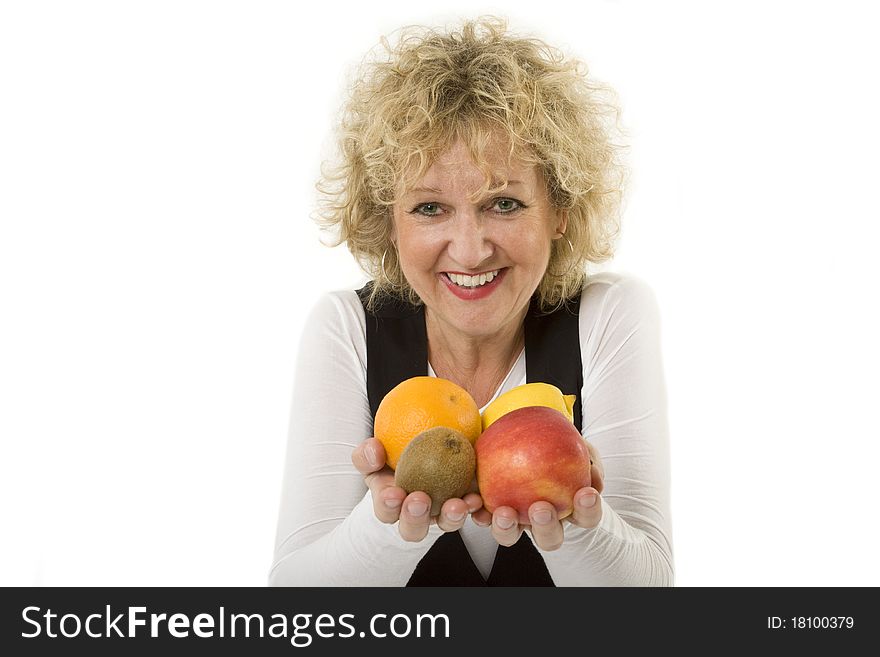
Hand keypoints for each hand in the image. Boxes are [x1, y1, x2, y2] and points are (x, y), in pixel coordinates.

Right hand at [351, 437, 482, 541]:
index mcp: (392, 504)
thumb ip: (368, 452)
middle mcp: (418, 515)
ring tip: (456, 504)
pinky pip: (473, 513)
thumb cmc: (395, 452)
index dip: (388, 506)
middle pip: (413, 530)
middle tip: (419, 500)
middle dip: (415, 519)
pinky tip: (477, 497)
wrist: (432, 444)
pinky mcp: (467, 504)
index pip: (386, 511)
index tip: (393, 493)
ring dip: (451, 517)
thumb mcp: (376, 452)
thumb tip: (374, 450)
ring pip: (446, 524)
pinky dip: (475, 507)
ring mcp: (443, 513)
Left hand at [471, 439, 605, 550]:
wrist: (519, 441)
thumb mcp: (575, 444)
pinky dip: (475, 511)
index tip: (586, 493)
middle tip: (541, 508)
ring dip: (506, 528)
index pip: (586, 516)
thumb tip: (594, 472)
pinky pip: (480, 516)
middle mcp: (542, 523)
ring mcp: (515, 521)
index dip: (588, 510)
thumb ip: (587, 455)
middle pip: (549, 539)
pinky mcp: (486, 511)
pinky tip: (471, 500)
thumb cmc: (555, 446)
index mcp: (569, 510)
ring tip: (503, 512)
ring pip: (510, 536)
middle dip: (546, 527)